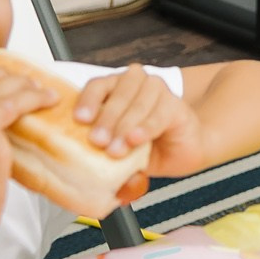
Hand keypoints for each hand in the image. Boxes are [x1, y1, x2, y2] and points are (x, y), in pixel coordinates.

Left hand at [74, 66, 203, 179]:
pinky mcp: (176, 105)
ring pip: (138, 102)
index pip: (97, 86)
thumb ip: (105, 160)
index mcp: (113, 88)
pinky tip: (136, 139)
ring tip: (116, 150)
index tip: (80, 119)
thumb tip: (93, 175)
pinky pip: (160, 114)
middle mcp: (134, 83)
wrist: (179, 151)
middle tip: (97, 141)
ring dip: (125, 126)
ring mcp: (157, 90)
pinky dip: (146, 127)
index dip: (88, 100)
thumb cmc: (142, 148)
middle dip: (106, 118)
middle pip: (118, 93)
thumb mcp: (116, 152)